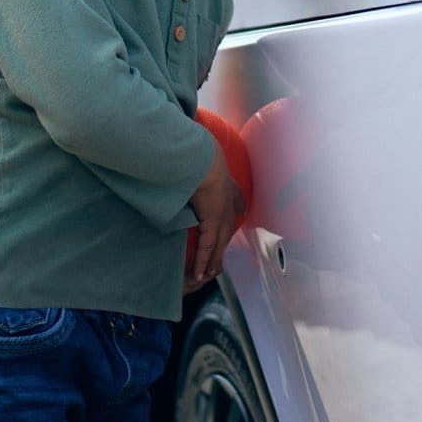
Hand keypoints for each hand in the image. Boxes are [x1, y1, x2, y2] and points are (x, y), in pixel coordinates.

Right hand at [186, 147, 242, 291]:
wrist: (202, 160)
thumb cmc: (197, 154)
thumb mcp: (197, 154)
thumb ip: (191, 155)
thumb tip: (182, 148)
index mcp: (225, 181)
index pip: (235, 196)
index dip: (237, 203)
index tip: (240, 208)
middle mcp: (227, 200)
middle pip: (227, 227)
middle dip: (222, 244)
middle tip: (218, 259)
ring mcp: (222, 214)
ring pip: (218, 242)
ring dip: (212, 258)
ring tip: (207, 273)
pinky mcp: (213, 223)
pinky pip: (208, 247)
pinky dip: (204, 261)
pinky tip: (200, 273)